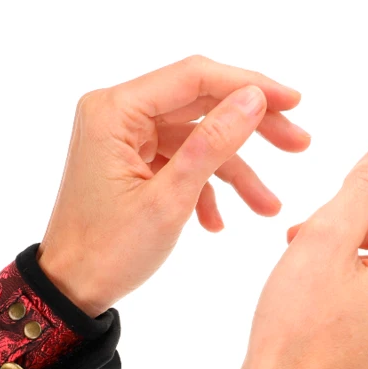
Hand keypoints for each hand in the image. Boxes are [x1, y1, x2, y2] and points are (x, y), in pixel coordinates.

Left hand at [37, 54, 309, 313]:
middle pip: (200, 102)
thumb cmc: (108, 251)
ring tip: (269, 206)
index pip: (194, 76)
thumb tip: (254, 98)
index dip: (250, 85)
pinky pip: (179, 159)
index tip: (294, 102)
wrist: (68, 292)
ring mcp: (123, 137)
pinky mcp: (130, 160)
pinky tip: (218, 223)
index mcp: (115, 110)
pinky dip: (205, 187)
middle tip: (299, 144)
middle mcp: (116, 112)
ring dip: (235, 170)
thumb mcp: (170, 199)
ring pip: (196, 137)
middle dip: (251, 128)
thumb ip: (213, 144)